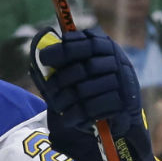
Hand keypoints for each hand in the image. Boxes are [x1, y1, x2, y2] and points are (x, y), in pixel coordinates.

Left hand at [29, 28, 150, 160]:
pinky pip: (92, 108)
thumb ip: (62, 60)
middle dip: (60, 80)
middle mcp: (118, 61)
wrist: (116, 117)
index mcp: (107, 48)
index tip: (43, 57)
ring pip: (83, 90)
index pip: (86, 42)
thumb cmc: (90, 89)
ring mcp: (123, 82)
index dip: (63, 49)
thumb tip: (39, 49)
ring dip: (65, 100)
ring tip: (58, 106)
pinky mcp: (123, 104)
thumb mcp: (78, 71)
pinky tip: (68, 117)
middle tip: (49, 89)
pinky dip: (75, 114)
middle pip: (82, 68)